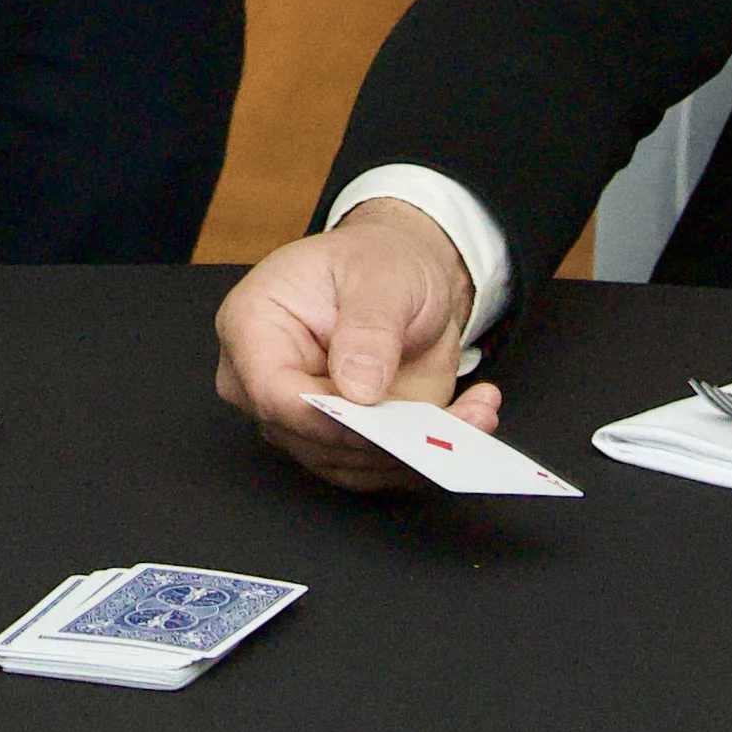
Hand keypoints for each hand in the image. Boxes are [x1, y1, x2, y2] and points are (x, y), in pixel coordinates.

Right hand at [215, 200, 500, 489]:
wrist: (398, 279)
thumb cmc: (374, 262)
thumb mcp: (381, 275)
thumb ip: (368, 327)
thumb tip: (356, 387)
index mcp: (253, 325)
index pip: (273, 392)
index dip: (326, 416)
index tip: (382, 420)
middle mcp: (267, 382)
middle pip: (311, 439)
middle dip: (386, 441)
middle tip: (452, 424)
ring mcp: (304, 418)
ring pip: (351, 464)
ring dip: (420, 450)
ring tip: (477, 415)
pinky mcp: (343, 441)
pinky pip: (380, 468)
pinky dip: (430, 453)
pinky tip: (471, 418)